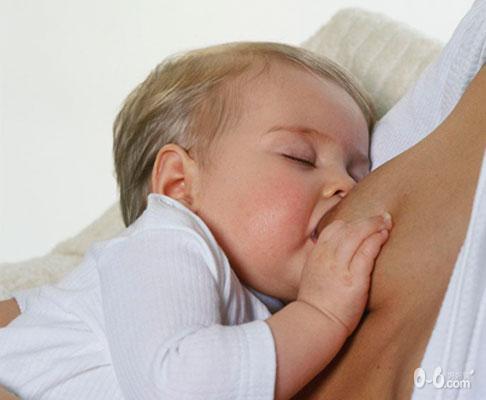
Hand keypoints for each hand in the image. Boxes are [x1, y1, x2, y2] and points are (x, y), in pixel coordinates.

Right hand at [297, 212, 391, 335]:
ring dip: (374, 225)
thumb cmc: (317, 304)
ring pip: (357, 235)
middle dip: (367, 220)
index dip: (351, 223)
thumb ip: (324, 261)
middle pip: (348, 228)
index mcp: (317, 254)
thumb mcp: (313, 275)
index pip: (334, 229)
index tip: (363, 223)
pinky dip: (376, 240)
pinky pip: (366, 252)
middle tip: (382, 217)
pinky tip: (384, 236)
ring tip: (387, 223)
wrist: (315, 323)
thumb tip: (338, 255)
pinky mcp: (353, 279)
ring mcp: (339, 266)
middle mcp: (326, 256)